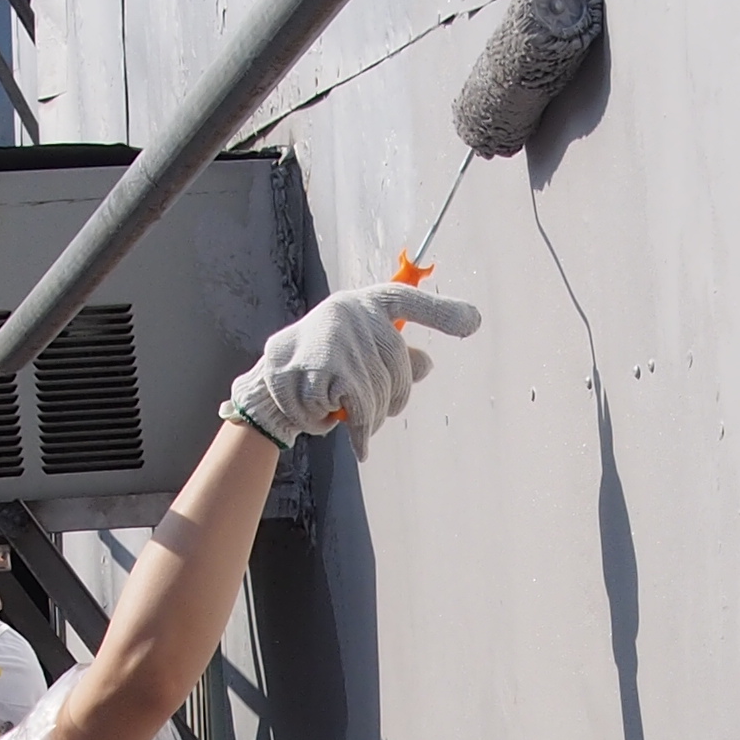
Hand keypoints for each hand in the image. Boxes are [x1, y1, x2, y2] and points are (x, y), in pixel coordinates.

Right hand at [226, 284, 482, 448]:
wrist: (265, 385)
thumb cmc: (318, 365)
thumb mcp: (357, 353)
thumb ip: (393, 356)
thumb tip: (428, 365)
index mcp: (365, 303)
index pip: (407, 300)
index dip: (442, 312)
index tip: (474, 322)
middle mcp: (352, 313)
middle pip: (398, 369)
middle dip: (389, 403)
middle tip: (369, 418)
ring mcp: (336, 338)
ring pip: (379, 394)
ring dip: (367, 420)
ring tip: (344, 418)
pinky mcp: (323, 371)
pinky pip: (357, 410)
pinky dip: (355, 430)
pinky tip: (350, 438)